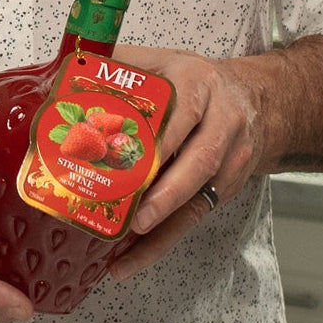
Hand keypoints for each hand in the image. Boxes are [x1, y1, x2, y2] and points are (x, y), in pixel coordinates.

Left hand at [106, 45, 268, 281]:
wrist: (258, 102)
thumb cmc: (197, 82)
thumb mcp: (165, 62)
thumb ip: (122, 66)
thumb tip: (64, 75)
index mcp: (198, 85)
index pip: (183, 112)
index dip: (162, 139)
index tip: (134, 160)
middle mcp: (221, 122)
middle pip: (200, 160)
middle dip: (167, 192)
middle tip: (134, 216)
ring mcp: (229, 160)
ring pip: (199, 197)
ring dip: (162, 226)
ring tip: (126, 246)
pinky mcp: (227, 189)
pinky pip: (195, 219)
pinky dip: (162, 242)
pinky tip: (131, 261)